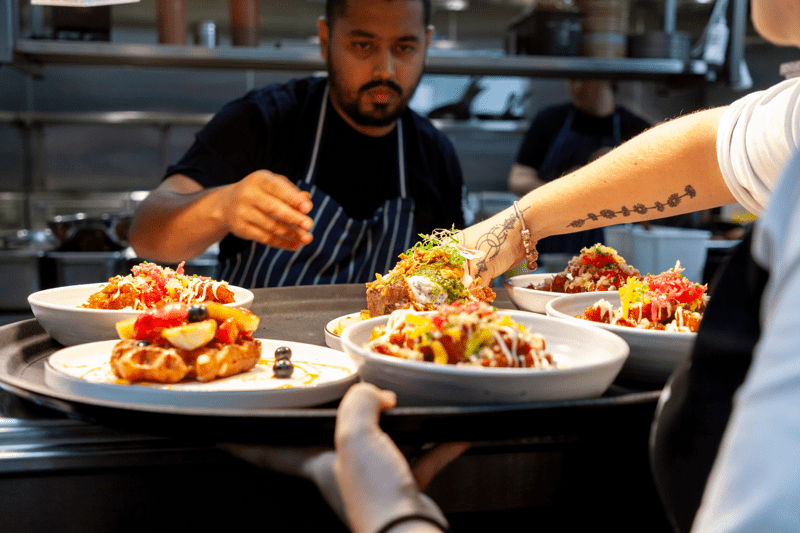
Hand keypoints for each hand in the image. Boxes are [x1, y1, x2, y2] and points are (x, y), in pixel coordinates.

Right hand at [218, 169, 313, 250]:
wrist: (227, 204)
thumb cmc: (260, 192)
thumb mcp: (273, 185)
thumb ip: (290, 191)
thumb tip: (307, 199)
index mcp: (259, 179)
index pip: (278, 188)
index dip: (293, 198)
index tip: (308, 207)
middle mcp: (248, 194)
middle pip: (273, 208)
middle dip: (293, 218)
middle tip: (309, 224)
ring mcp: (242, 212)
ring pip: (271, 226)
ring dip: (291, 233)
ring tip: (307, 238)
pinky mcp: (241, 229)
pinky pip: (264, 238)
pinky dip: (282, 243)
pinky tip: (295, 245)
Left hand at [219, 383, 467, 531]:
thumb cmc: (375, 496)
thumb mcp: (354, 435)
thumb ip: (359, 403)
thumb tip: (376, 393)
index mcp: (315, 461)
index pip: (266, 448)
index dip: (241, 439)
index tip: (219, 430)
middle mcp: (340, 471)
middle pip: (327, 439)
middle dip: (331, 417)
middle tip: (328, 395)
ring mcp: (373, 480)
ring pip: (379, 443)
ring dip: (394, 424)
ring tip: (404, 402)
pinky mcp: (403, 487)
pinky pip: (421, 458)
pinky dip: (437, 443)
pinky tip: (454, 430)